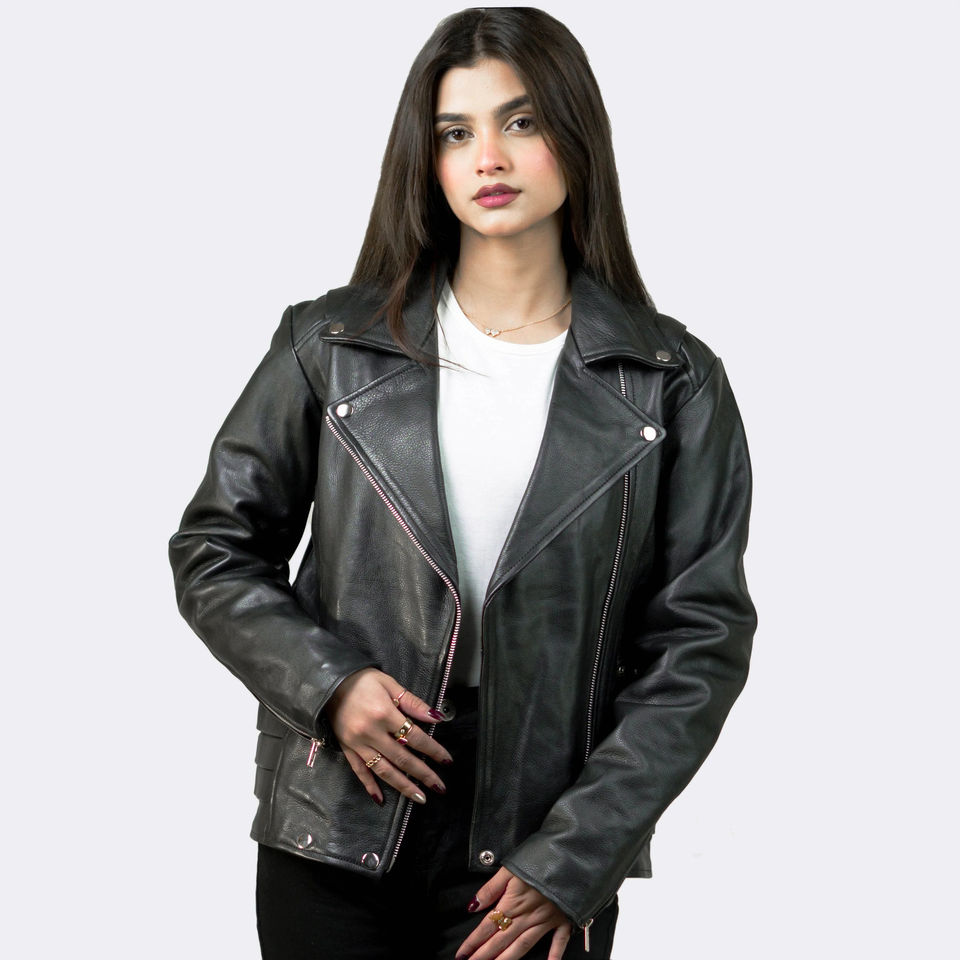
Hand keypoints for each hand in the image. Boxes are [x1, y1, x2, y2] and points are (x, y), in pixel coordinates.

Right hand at [323, 668, 452, 804]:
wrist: (328, 682)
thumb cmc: (362, 680)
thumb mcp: (390, 683)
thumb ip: (412, 702)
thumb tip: (435, 717)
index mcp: (384, 714)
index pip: (414, 737)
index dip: (433, 750)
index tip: (446, 761)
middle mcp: (371, 733)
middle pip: (402, 758)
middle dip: (423, 774)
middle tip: (439, 787)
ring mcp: (357, 744)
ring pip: (383, 770)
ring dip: (403, 786)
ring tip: (419, 798)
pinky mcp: (346, 749)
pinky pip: (359, 771)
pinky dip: (370, 786)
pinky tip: (380, 799)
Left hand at [455, 867, 571, 959]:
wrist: (571, 855)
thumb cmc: (540, 856)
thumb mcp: (510, 867)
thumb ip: (491, 888)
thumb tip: (473, 906)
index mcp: (513, 901)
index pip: (488, 926)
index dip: (473, 941)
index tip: (461, 954)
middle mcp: (527, 915)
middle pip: (502, 940)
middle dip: (484, 955)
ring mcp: (546, 920)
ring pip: (523, 945)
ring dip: (507, 959)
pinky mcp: (563, 919)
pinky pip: (559, 941)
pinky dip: (554, 955)